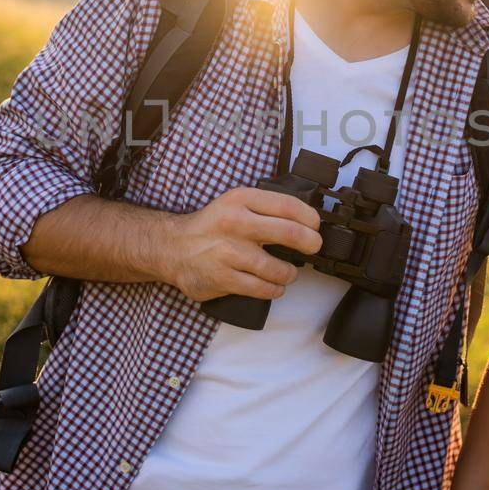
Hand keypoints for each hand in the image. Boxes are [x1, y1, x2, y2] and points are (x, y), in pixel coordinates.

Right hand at [157, 186, 321, 302]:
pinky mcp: (223, 278)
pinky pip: (262, 289)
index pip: (288, 205)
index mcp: (241, 200)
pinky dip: (274, 289)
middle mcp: (235, 224)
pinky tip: (273, 285)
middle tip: (313, 247)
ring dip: (289, 273)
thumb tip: (305, 218)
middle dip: (310, 243)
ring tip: (287, 272)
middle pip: (290, 234)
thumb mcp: (235, 203)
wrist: (173, 248)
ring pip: (278, 269)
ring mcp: (229, 253)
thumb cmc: (211, 226)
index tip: (315, 226)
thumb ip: (264, 207)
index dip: (310, 218)